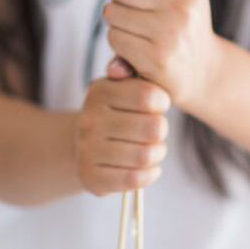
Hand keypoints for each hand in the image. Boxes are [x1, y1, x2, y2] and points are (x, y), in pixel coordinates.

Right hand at [77, 74, 168, 196]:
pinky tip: (149, 167)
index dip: (162, 102)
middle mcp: (89, 120)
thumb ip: (134, 73)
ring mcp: (87, 150)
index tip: (159, 105)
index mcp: (99, 91)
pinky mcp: (90, 177)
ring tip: (155, 148)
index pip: (148, 96)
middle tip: (157, 130)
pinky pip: (134, 179)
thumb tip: (130, 69)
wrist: (87, 143)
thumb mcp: (123, 86)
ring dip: (158, 153)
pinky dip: (150, 174)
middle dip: (162, 130)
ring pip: (145, 156)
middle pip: (152, 128)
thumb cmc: (119, 110)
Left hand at [104, 0, 219, 112]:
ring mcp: (169, 34)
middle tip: (132, 7)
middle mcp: (182, 6)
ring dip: (117, 21)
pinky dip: (119, 43)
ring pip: (112, 13)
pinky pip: (114, 38)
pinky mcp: (155, 59)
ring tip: (137, 28)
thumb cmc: (186, 23)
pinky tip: (137, 47)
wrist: (203, 73)